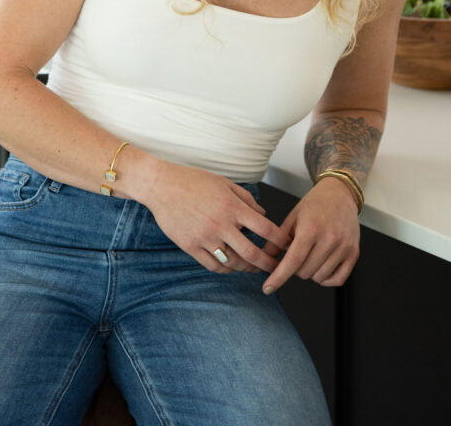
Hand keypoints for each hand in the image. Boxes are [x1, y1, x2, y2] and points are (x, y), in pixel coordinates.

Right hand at [146, 162, 291, 274]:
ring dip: (248, 268)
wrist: (161, 186)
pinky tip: (232, 266)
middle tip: (277, 267)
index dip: (280, 240)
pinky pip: (214, 265)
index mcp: (232, 206)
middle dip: (269, 263)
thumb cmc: (194, 181)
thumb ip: (245, 199)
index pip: (265, 229)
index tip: (288, 246)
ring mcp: (205, 237)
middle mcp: (221, 224)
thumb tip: (263, 213)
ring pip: (233, 263)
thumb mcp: (224, 183)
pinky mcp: (191, 247)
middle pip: (252, 253)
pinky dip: (226, 269)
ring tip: (255, 268)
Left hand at [260, 177, 359, 293]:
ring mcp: (343, 247)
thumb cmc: (315, 203)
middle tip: (297, 254)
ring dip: (310, 272)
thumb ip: (278, 238)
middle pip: (305, 272)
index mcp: (311, 228)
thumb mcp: (293, 216)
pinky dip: (327, 279)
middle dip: (295, 268)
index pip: (293, 261)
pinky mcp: (354, 253)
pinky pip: (338, 279)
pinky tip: (322, 266)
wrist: (340, 193)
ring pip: (319, 277)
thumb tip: (263, 257)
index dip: (278, 277)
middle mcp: (329, 238)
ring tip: (310, 255)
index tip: (268, 288)